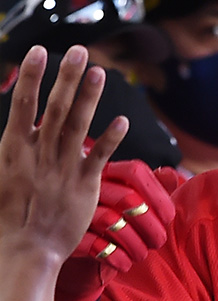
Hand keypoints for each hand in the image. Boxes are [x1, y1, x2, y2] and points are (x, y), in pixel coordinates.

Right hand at [0, 46, 126, 268]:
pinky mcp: (85, 185)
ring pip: (79, 125)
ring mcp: (63, 168)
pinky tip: (122, 119)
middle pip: (55, 107)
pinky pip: (100, 156)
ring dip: (89, 97)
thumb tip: (18, 126)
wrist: (25, 250)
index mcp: (13, 149)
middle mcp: (39, 153)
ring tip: (100, 72)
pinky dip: (112, 138)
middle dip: (66, 77)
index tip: (39, 51)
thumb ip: (14, 147)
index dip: (33, 77)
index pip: (23, 104)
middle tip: (78, 50)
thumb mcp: (2, 175)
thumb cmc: (8, 215)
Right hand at [54, 159, 179, 300]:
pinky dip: (114, 255)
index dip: (157, 194)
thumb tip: (170, 174)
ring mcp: (75, 211)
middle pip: (127, 198)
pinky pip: (92, 243)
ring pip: (110, 220)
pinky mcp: (68, 235)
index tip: (169, 218)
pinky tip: (124, 263)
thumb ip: (154, 187)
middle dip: (150, 225)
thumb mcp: (135, 204)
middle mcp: (90, 187)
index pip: (135, 171)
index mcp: (108, 174)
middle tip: (158, 242)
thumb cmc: (114, 224)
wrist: (78, 258)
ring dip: (134, 243)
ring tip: (142, 255)